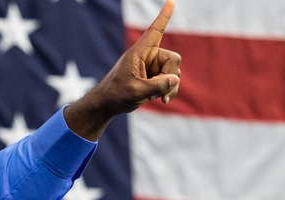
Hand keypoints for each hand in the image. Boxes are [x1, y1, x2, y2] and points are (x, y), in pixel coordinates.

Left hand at [64, 0, 180, 139]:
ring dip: (170, 87)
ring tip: (160, 98)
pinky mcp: (155, 76)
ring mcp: (153, 67)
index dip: (164, 17)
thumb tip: (176, 79)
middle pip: (173, 59)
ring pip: (174, 72)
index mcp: (139, 52)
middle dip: (170, 76)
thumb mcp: (137, 91)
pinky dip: (169, 90)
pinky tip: (162, 99)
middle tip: (162, 93)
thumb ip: (157, 86)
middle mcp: (148, 56)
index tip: (170, 2)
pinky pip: (171, 80)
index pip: (155, 31)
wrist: (108, 104)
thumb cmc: (117, 94)